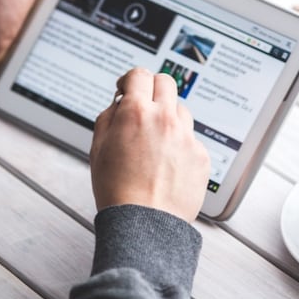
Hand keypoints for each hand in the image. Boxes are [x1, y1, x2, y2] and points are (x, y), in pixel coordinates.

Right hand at [89, 68, 210, 222]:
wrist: (144, 223)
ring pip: (180, 110)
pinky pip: (190, 139)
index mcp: (136, 113)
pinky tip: (167, 164)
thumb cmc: (117, 190)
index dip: (130, 79)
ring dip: (167, 117)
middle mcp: (165, 119)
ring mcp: (187, 136)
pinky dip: (179, 145)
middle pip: (166, 82)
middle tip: (143, 105)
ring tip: (154, 143)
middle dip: (152, 89)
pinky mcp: (200, 155)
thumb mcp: (97, 147)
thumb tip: (120, 102)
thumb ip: (109, 116)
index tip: (127, 88)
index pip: (139, 74)